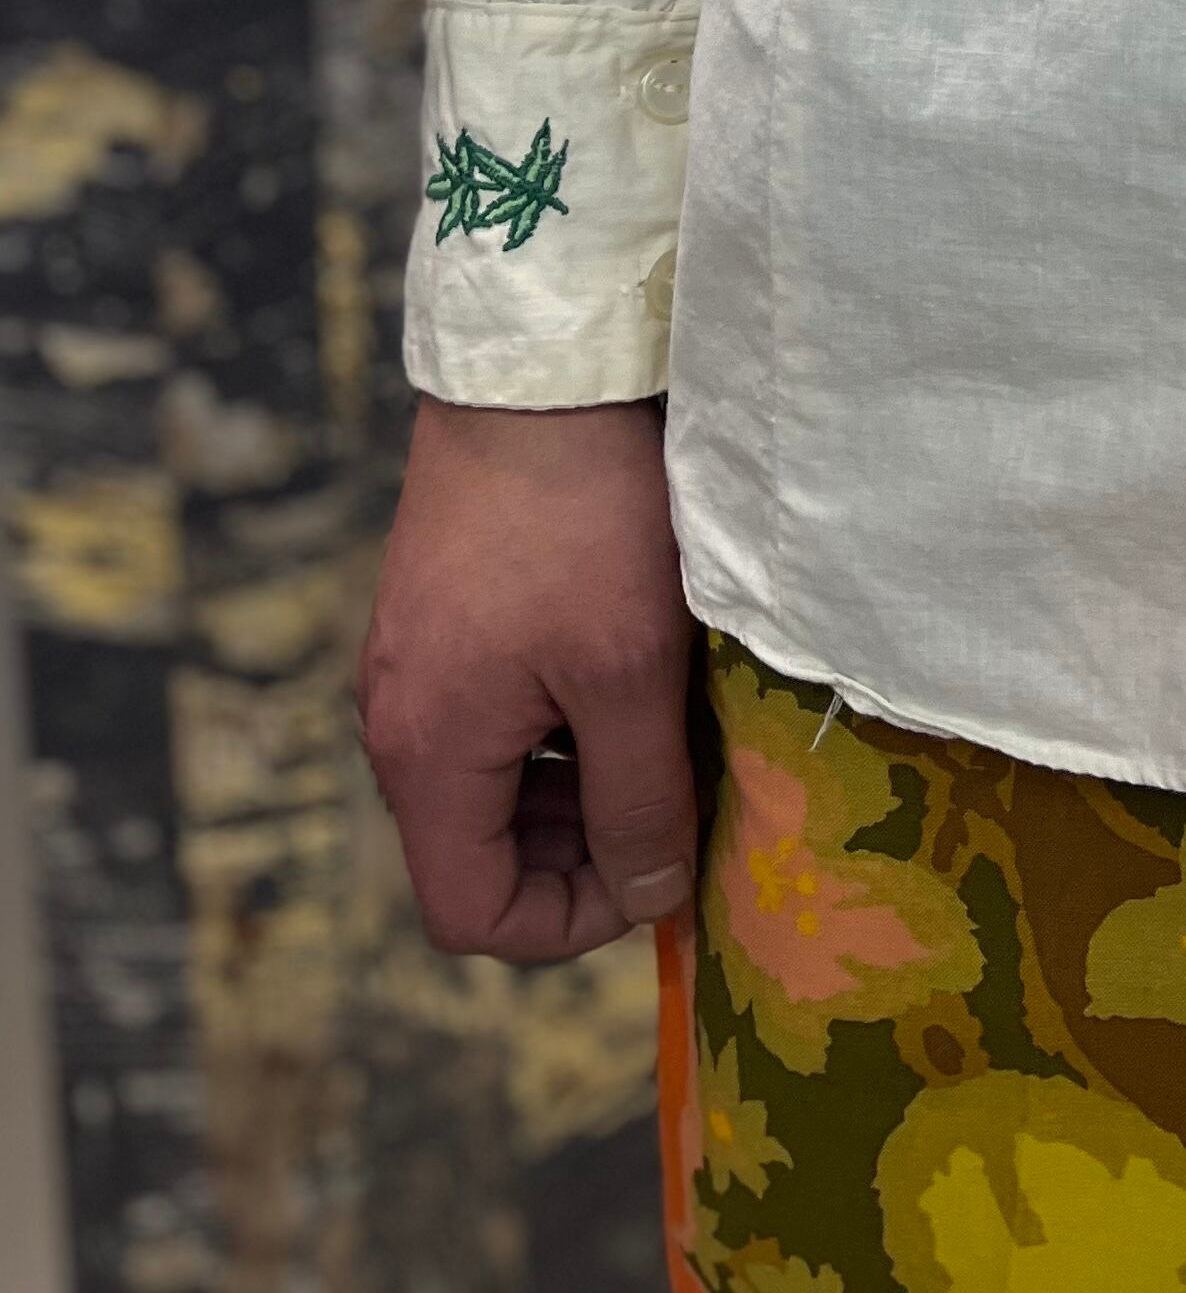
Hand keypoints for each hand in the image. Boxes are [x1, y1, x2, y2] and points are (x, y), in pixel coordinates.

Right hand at [356, 393, 697, 963]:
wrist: (540, 368)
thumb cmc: (585, 519)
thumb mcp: (629, 671)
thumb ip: (638, 799)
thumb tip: (651, 895)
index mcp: (426, 753)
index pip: (470, 911)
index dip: (566, 923)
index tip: (653, 872)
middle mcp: (400, 719)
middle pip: (481, 848)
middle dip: (583, 849)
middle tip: (678, 802)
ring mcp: (418, 661)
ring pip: (496, 778)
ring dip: (581, 781)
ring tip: (668, 732)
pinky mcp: (445, 611)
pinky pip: (497, 711)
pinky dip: (563, 720)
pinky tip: (634, 672)